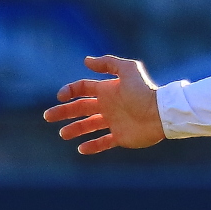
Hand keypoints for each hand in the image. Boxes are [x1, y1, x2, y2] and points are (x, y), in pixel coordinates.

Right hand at [43, 55, 164, 154]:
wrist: (162, 113)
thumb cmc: (145, 91)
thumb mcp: (128, 70)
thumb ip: (108, 64)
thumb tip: (86, 61)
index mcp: (107, 90)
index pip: (82, 89)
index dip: (69, 91)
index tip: (60, 97)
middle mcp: (108, 106)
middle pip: (80, 108)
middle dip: (63, 112)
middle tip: (48, 117)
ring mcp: (114, 122)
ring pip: (88, 126)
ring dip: (75, 130)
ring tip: (63, 134)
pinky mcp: (121, 137)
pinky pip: (103, 142)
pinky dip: (92, 146)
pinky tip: (81, 148)